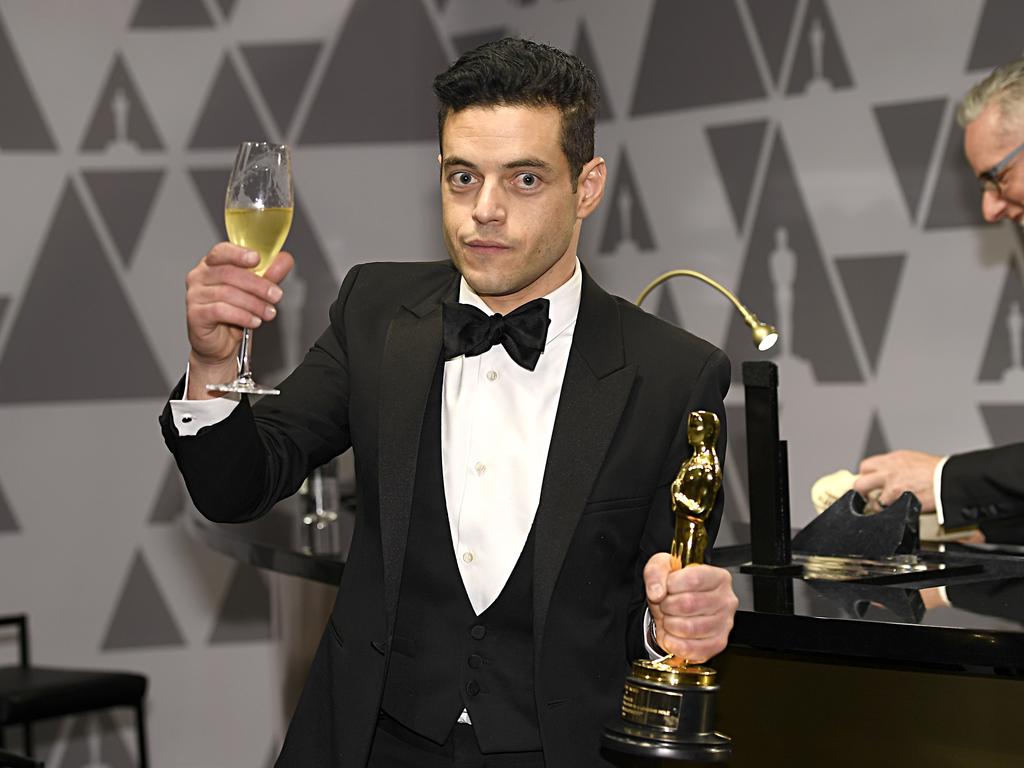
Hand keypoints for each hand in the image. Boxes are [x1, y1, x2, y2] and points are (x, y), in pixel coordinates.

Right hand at [184, 243, 293, 397]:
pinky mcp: (195, 314)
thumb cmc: (233, 313)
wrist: (219, 344)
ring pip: (227, 293)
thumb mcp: (256, 292)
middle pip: (229, 273)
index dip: (239, 254)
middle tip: (276, 295)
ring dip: (253, 304)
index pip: (222, 252)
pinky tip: (254, 321)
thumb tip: (284, 259)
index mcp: (212, 264)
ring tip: (269, 313)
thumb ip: (269, 274)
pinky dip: (242, 316)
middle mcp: (199, 276)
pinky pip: (220, 311)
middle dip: (258, 285)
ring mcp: (194, 295)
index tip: (257, 258)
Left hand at [644, 555, 737, 663]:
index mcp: (719, 577)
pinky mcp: (717, 644)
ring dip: (669, 624)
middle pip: (690, 604)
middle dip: (667, 605)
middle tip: (665, 604)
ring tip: (669, 618)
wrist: (677, 605)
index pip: (695, 579)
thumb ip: (655, 572)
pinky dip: (674, 644)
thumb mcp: (662, 566)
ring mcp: (725, 624)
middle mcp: (726, 601)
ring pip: (690, 628)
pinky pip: (693, 649)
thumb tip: (656, 593)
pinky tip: (671, 635)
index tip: (666, 586)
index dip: (672, 584)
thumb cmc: (675, 585)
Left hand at [852, 450, 940, 511]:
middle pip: (860, 481)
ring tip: (887, 506)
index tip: (870, 484)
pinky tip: (897, 510)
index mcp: (893, 459)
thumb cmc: (939, 471)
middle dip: (863, 491)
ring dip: (876, 504)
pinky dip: (888, 512)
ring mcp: (891, 483)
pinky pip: (883, 507)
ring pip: (869, 496)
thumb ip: (898, 467)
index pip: (866, 467)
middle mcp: (888, 469)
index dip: (866, 477)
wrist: (951, 479)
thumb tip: (890, 475)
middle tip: (870, 497)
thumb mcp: (914, 460)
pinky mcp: (897, 497)